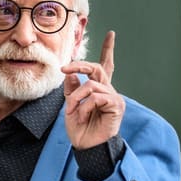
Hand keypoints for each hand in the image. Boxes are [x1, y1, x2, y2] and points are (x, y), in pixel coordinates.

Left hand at [61, 31, 124, 150]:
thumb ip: (72, 90)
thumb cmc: (80, 129)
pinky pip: (96, 97)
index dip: (108, 49)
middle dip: (79, 64)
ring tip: (72, 111)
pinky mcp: (116, 105)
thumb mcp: (71, 106)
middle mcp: (108, 90)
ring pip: (91, 84)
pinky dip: (84, 106)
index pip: (105, 65)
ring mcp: (113, 97)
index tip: (111, 33)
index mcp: (98, 89)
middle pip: (96, 67)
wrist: (87, 147)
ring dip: (76, 97)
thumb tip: (70, 74)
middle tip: (64, 68)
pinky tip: (83, 116)